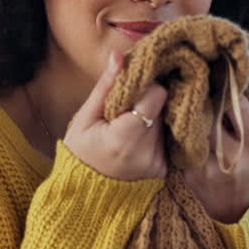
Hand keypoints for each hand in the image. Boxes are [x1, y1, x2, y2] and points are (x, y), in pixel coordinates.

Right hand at [64, 51, 169, 180]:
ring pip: (166, 122)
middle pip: (162, 108)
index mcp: (124, 139)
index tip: (134, 87)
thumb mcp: (85, 118)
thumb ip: (106, 86)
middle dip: (148, 101)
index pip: (156, 96)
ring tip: (130, 124)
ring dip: (152, 117)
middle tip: (129, 105)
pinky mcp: (164, 169)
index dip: (148, 86)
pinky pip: (167, 139)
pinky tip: (138, 137)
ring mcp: (158, 164)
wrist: (86, 194)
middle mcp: (146, 153)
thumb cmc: (81, 152)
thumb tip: (119, 54)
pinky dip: (155, 133)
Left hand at [182, 93, 248, 223]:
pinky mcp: (188, 173)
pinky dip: (180, 132)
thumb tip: (227, 81)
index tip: (217, 77)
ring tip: (184, 99)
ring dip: (187, 114)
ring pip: (192, 130)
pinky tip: (178, 122)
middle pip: (210, 117)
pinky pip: (181, 145)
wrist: (232, 206)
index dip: (224, 89)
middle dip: (201, 101)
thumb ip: (244, 114)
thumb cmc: (247, 165)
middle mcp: (232, 157)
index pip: (235, 106)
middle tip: (193, 84)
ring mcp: (208, 167)